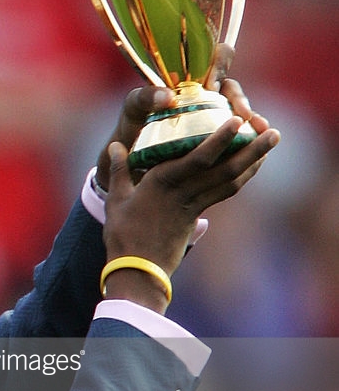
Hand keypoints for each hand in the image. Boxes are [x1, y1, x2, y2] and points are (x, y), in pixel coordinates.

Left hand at [95, 47, 270, 192]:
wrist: (132, 156)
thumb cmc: (134, 124)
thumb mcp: (134, 108)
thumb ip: (145, 97)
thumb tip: (167, 97)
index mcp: (190, 79)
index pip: (216, 57)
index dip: (221, 62)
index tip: (213, 85)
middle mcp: (207, 95)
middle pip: (233, 90)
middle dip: (242, 102)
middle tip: (244, 116)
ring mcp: (215, 118)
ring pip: (241, 114)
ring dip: (253, 122)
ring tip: (261, 132)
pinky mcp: (218, 140)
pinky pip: (239, 136)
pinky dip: (250, 141)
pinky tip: (258, 151)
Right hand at [101, 116, 279, 311]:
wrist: (138, 270)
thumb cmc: (123, 233)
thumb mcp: (117, 199)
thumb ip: (118, 169)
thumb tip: (116, 144)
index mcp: (163, 183)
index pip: (198, 158)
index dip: (220, 139)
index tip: (237, 121)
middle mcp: (185, 192)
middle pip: (226, 169)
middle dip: (252, 149)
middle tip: (273, 132)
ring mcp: (194, 206)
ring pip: (231, 181)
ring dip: (253, 161)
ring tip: (270, 142)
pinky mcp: (197, 216)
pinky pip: (224, 192)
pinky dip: (241, 177)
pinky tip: (250, 165)